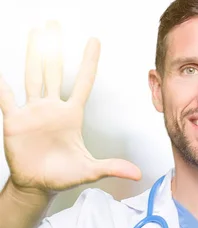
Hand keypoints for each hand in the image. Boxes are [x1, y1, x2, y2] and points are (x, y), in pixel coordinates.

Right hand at [0, 22, 140, 195]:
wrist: (39, 185)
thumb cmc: (63, 174)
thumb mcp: (91, 171)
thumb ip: (112, 168)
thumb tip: (136, 174)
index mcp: (71, 116)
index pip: (82, 83)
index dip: (88, 62)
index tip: (94, 41)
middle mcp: (52, 108)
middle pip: (53, 72)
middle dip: (54, 49)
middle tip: (53, 25)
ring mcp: (32, 112)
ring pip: (32, 77)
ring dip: (33, 55)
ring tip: (35, 34)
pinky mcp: (14, 122)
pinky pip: (6, 100)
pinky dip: (3, 87)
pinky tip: (1, 73)